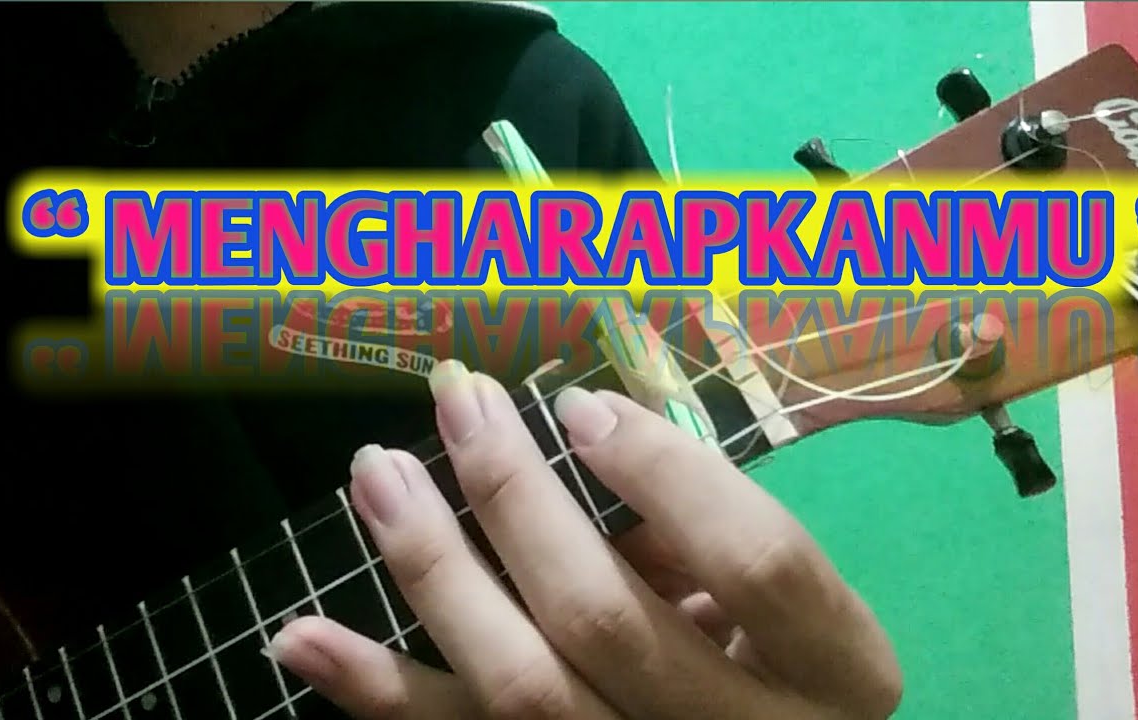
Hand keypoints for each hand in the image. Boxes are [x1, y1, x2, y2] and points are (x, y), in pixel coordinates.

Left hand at [268, 360, 901, 718]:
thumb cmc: (777, 660)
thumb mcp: (781, 600)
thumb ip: (705, 537)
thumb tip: (580, 451)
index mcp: (836, 671)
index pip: (762, 563)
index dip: (671, 476)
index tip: (582, 405)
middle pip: (608, 621)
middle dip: (518, 499)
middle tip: (460, 404)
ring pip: (522, 691)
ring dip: (432, 571)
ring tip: (375, 473)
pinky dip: (375, 689)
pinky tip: (301, 633)